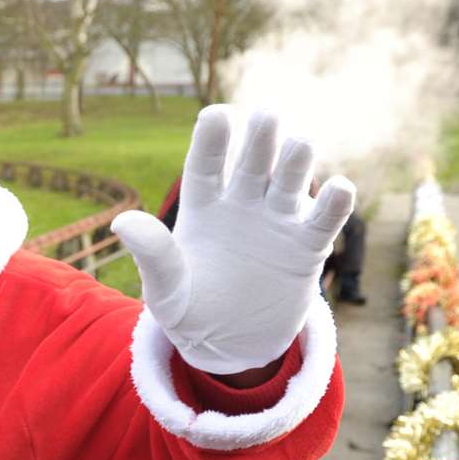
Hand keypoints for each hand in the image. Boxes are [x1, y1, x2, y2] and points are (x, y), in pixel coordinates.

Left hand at [111, 106, 355, 374]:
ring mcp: (277, 221)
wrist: (229, 345)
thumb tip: (120, 221)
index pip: (205, 165)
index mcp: (203, 207)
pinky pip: (325, 219)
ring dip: (297, 160)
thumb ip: (152, 255)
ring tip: (300, 145)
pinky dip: (335, 203)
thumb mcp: (165, 290)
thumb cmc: (188, 311)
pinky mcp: (307, 247)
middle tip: (266, 114)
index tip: (216, 114)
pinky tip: (338, 189)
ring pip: (291, 180)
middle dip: (261, 137)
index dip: (212, 140)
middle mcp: (242, 204)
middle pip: (253, 162)